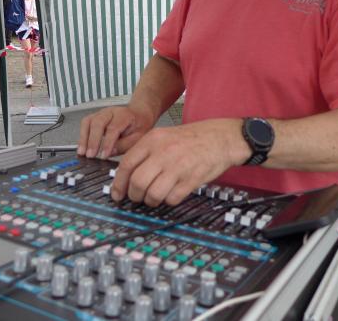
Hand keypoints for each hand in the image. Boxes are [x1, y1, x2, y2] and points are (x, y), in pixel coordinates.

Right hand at [78, 106, 152, 158]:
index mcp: (125, 115)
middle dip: (93, 140)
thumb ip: (125, 145)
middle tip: (91, 155)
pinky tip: (82, 147)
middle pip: (98, 122)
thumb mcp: (139, 137)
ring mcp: (102, 113)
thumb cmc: (140, 126)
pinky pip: (85, 124)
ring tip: (83, 152)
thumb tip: (110, 152)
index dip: (107, 143)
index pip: (113, 128)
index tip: (103, 155)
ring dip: (84, 138)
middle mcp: (111, 112)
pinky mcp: (95, 117)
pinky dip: (82, 135)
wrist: (139, 114)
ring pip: (88, 122)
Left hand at [110, 119, 249, 206]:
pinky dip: (169, 200)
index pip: (127, 164)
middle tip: (137, 197)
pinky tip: (172, 193)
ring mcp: (178, 166)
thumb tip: (125, 176)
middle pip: (137, 182)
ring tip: (155, 197)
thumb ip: (145, 152)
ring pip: (153, 194)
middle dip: (134, 195)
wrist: (220, 137)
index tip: (117, 194)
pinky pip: (172, 198)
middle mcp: (163, 152)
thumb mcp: (164, 136)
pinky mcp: (191, 179)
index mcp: (153, 140)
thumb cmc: (191, 139)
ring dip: (151, 201)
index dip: (118, 183)